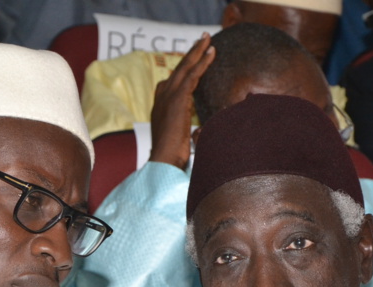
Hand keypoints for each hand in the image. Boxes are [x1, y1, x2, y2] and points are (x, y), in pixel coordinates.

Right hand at [148, 33, 214, 170]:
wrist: (163, 161)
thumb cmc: (171, 156)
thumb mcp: (179, 139)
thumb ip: (186, 129)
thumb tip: (198, 132)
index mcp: (160, 106)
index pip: (172, 81)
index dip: (183, 68)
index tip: (193, 59)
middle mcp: (162, 97)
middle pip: (178, 69)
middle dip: (191, 53)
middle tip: (202, 39)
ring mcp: (168, 97)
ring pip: (185, 67)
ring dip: (197, 52)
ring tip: (208, 39)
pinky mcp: (178, 99)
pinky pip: (192, 75)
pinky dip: (202, 63)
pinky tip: (212, 53)